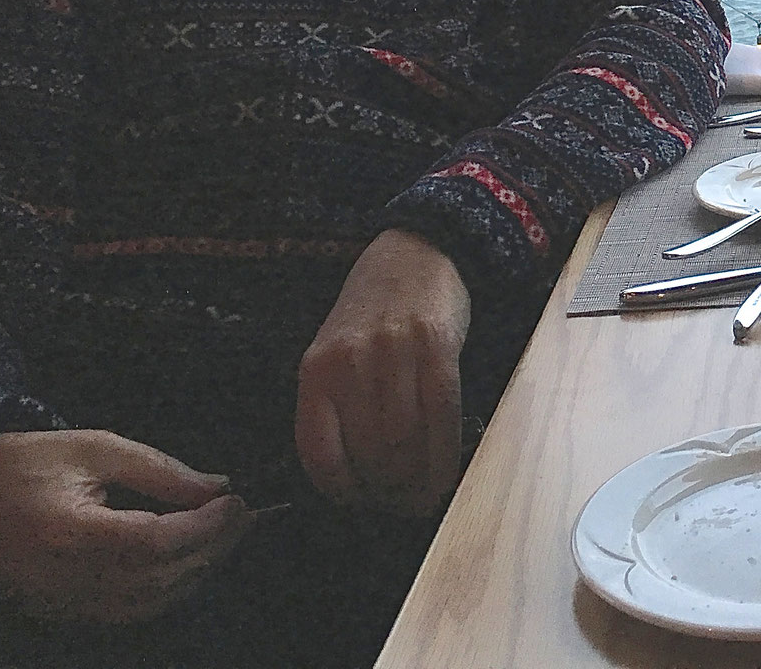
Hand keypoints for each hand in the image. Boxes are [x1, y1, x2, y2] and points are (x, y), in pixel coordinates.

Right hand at [0, 429, 250, 621]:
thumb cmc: (26, 463)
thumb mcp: (95, 447)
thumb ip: (160, 470)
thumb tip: (217, 487)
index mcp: (65, 531)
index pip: (152, 542)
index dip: (203, 526)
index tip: (236, 501)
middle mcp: (60, 577)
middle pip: (156, 577)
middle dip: (211, 548)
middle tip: (242, 517)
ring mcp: (57, 602)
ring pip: (146, 603)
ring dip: (195, 572)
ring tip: (223, 535)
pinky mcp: (59, 611)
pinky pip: (125, 613)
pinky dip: (166, 591)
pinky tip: (188, 561)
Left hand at [296, 228, 471, 515]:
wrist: (416, 253)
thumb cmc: (373, 314)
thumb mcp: (336, 355)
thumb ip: (337, 406)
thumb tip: (354, 477)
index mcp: (316, 371)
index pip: (320, 453)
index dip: (342, 491)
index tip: (360, 504)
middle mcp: (352, 363)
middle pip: (368, 453)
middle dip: (385, 492)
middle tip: (398, 506)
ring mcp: (396, 354)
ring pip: (405, 442)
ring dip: (415, 483)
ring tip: (420, 496)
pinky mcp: (438, 347)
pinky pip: (442, 418)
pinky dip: (444, 458)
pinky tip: (444, 477)